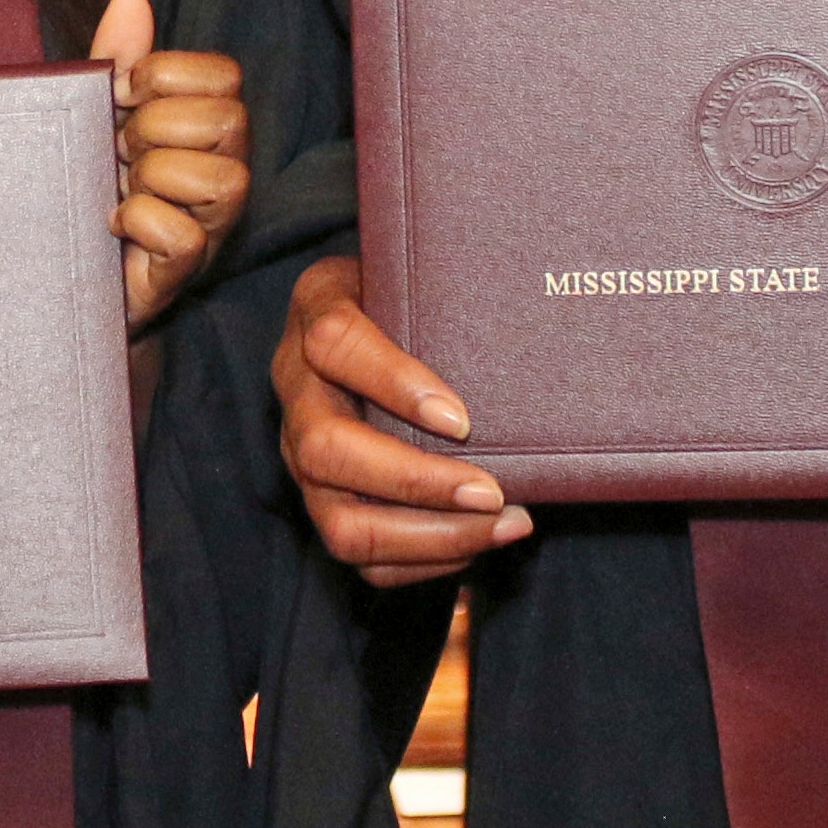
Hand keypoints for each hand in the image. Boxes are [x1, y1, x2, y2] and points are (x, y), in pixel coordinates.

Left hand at [93, 0, 251, 324]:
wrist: (52, 266)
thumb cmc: (84, 183)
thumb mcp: (93, 114)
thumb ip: (114, 60)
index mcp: (208, 127)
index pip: (225, 75)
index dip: (166, 76)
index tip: (122, 97)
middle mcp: (224, 172)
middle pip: (229, 119)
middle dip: (155, 128)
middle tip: (119, 152)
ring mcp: (211, 225)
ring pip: (221, 180)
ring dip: (150, 180)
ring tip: (120, 192)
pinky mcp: (184, 271)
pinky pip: (183, 236)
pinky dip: (139, 224)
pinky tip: (115, 227)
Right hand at [272, 255, 533, 576]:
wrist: (378, 321)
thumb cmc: (413, 293)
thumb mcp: (420, 266)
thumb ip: (451, 282)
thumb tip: (532, 314)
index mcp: (316, 311)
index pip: (333, 344)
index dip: (394, 384)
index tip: (461, 419)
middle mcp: (296, 388)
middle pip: (324, 449)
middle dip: (414, 481)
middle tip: (492, 491)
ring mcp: (301, 454)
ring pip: (340, 522)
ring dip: (428, 536)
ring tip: (503, 524)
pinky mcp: (323, 499)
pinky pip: (361, 556)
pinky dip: (424, 561)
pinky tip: (478, 541)